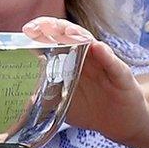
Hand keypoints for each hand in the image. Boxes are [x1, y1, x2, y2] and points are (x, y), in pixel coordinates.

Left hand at [22, 17, 148, 144]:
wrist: (122, 121)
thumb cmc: (92, 108)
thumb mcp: (67, 105)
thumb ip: (50, 99)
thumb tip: (26, 100)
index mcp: (71, 63)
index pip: (55, 42)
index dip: (42, 35)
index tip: (27, 31)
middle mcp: (87, 58)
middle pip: (70, 36)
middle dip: (55, 28)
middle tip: (40, 26)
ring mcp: (104, 64)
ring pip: (91, 44)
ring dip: (78, 35)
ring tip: (65, 30)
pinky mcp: (121, 75)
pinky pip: (113, 64)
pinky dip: (105, 55)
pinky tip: (97, 48)